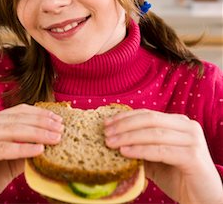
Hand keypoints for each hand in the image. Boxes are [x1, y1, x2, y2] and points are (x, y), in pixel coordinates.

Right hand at [0, 103, 62, 203]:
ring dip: (37, 134)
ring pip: (12, 130)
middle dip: (42, 122)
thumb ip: (24, 148)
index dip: (40, 114)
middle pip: (17, 118)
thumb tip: (50, 140)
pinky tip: (39, 150)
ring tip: (55, 138)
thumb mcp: (7, 161)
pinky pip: (2, 148)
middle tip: (61, 128)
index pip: (18, 111)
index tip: (59, 119)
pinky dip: (23, 149)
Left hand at [104, 109, 222, 203]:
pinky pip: (161, 150)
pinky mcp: (192, 155)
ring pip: (154, 133)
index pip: (147, 114)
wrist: (204, 200)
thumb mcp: (156, 159)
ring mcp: (192, 139)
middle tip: (105, 133)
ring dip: (129, 137)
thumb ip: (141, 146)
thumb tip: (114, 138)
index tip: (106, 123)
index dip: (125, 116)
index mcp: (179, 122)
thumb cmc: (179, 178)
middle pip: (149, 120)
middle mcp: (188, 126)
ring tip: (111, 143)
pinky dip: (141, 150)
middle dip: (124, 125)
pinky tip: (125, 152)